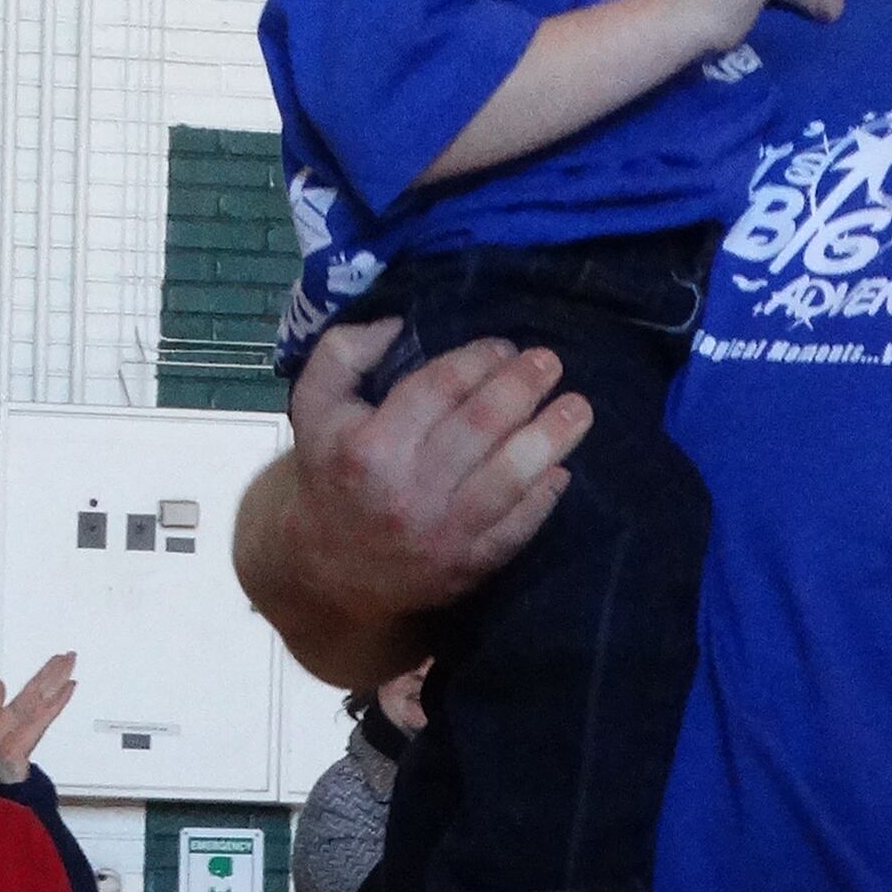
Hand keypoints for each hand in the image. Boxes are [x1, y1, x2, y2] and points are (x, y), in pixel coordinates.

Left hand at [0, 652, 78, 779]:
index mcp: (19, 706)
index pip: (35, 683)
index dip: (46, 670)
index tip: (57, 658)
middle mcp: (30, 709)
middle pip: (46, 684)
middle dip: (58, 669)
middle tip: (71, 655)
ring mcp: (35, 717)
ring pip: (50, 691)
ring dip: (61, 677)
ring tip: (72, 663)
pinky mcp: (37, 726)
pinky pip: (51, 708)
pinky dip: (61, 697)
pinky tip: (70, 686)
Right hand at [235, 328, 587, 682]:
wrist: (327, 570)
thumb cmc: (329, 474)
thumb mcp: (313, 409)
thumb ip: (342, 353)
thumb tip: (396, 322)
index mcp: (367, 446)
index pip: (438, 387)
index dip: (479, 359)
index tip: (503, 346)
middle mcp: (406, 489)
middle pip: (481, 427)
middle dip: (523, 387)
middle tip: (550, 362)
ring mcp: (441, 533)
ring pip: (508, 478)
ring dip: (550, 438)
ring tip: (579, 408)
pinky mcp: (466, 566)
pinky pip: (516, 529)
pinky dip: (543, 499)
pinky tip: (562, 470)